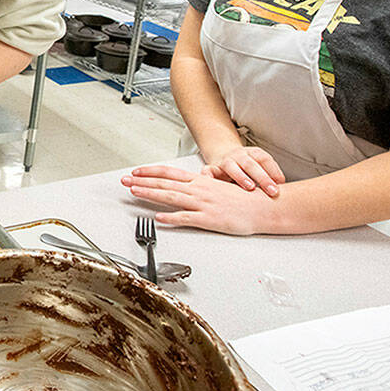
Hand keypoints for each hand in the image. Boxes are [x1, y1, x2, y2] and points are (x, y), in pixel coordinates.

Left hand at [120, 165, 274, 235]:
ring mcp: (203, 203)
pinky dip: (171, 217)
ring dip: (150, 194)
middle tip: (125, 181)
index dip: (150, 172)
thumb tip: (194, 179)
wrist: (264, 207)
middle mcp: (199, 189)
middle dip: (142, 181)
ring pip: (171, 197)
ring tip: (134, 192)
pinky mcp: (209, 219)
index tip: (135, 172)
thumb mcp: (220, 185)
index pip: (170, 173)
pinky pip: (187, 218)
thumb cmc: (244, 198)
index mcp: (201, 181)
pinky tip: (158, 217)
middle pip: (165, 183)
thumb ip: (204, 182)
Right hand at [201, 146, 285, 197]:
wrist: (223, 155)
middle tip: (273, 190)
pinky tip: (210, 182)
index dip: (273, 170)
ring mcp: (224, 162)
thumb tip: (284, 187)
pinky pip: (207, 171)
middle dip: (262, 177)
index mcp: (253, 154)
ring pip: (231, 166)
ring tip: (250, 187)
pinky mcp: (212, 168)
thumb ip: (271, 174)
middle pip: (251, 164)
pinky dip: (207, 176)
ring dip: (241, 176)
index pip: (264, 159)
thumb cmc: (246, 166)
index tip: (281, 182)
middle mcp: (238, 156)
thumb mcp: (259, 165)